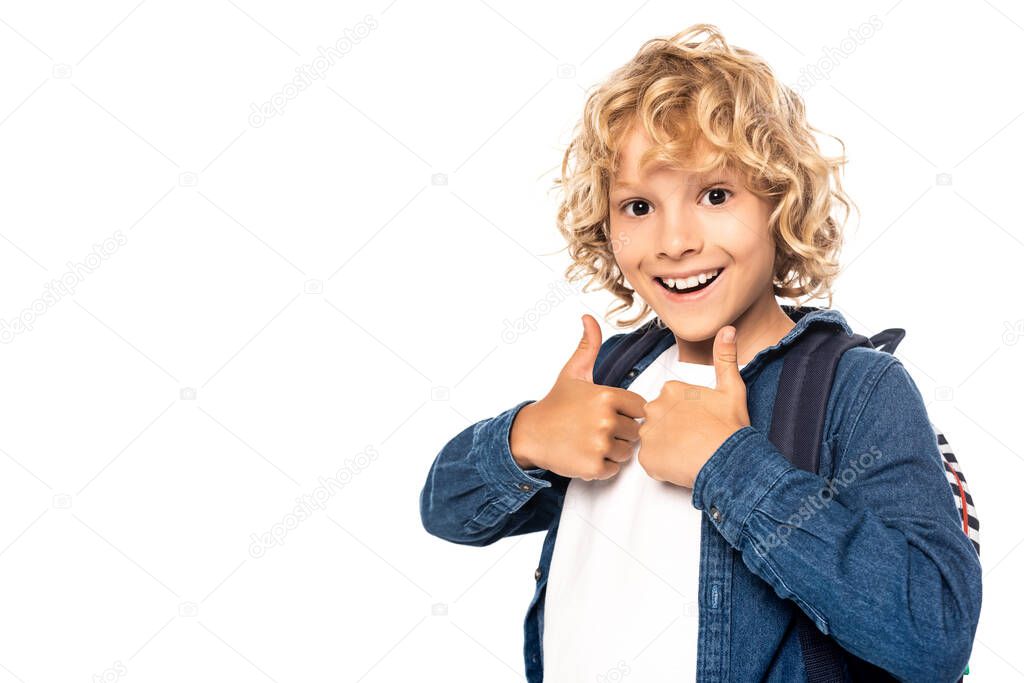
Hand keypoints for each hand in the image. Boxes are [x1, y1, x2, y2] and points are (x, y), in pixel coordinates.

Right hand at [510, 314, 646, 480]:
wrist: (531, 433)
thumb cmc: (556, 403)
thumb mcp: (573, 372)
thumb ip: (588, 346)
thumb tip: (589, 318)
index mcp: (606, 396)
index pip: (640, 408)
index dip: (626, 411)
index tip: (608, 412)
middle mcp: (605, 420)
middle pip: (635, 432)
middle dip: (620, 432)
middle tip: (596, 428)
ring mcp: (599, 445)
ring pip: (627, 452)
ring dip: (613, 450)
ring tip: (591, 441)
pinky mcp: (593, 466)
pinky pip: (613, 469)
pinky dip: (603, 466)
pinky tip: (587, 454)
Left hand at [637, 325, 750, 488]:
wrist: (730, 461)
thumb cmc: (730, 427)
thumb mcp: (732, 388)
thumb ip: (725, 358)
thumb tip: (728, 329)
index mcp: (671, 390)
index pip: (669, 401)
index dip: (684, 415)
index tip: (697, 423)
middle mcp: (654, 407)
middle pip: (657, 419)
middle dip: (671, 429)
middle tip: (693, 439)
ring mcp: (648, 433)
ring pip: (652, 439)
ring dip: (666, 447)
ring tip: (688, 452)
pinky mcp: (646, 457)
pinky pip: (649, 461)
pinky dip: (662, 466)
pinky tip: (681, 464)